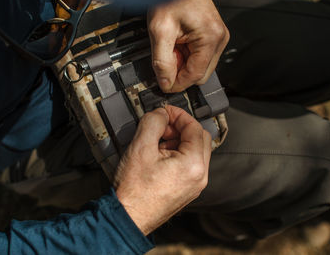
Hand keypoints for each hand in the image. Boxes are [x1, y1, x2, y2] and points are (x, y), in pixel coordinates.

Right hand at [115, 106, 211, 234]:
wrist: (128, 218)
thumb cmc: (133, 189)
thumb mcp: (141, 147)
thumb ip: (154, 122)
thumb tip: (162, 114)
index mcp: (193, 165)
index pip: (195, 128)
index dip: (179, 114)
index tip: (164, 112)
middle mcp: (200, 176)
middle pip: (200, 139)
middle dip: (181, 128)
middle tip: (162, 126)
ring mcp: (195, 185)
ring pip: (195, 152)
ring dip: (179, 141)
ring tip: (157, 143)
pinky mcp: (187, 190)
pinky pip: (190, 165)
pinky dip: (178, 154)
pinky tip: (159, 156)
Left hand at [147, 0, 229, 92]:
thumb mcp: (160, 30)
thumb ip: (162, 61)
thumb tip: (165, 83)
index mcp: (211, 38)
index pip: (195, 75)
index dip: (177, 83)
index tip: (163, 85)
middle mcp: (219, 39)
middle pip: (200, 75)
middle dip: (181, 73)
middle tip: (166, 61)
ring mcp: (218, 38)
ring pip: (200, 67)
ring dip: (183, 65)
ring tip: (171, 48)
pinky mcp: (213, 37)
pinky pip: (200, 57)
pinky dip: (187, 57)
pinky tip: (177, 45)